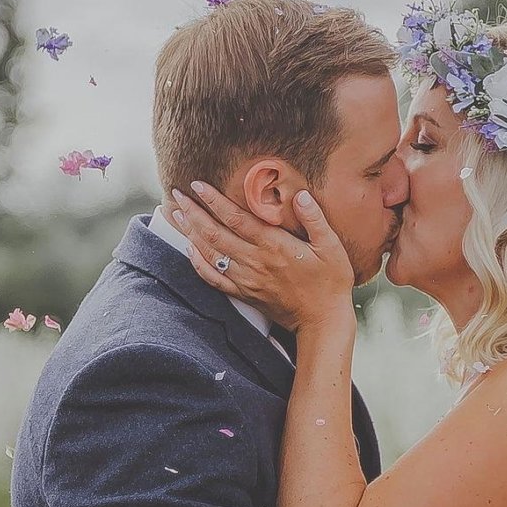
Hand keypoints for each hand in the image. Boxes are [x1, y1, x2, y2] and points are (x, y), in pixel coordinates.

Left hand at [172, 182, 354, 332]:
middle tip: (177, 193)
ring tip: (175, 214)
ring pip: (210, 253)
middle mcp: (255, 261)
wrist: (323, 321)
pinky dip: (197, 263)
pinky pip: (213, 278)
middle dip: (193, 212)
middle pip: (215, 233)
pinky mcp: (244, 294)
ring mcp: (247, 279)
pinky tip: (189, 249)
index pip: (236, 218)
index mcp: (274, 245)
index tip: (198, 185)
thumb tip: (300, 195)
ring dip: (189, 232)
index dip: (214, 200)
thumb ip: (315, 219)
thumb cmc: (331, 281)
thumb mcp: (331, 247)